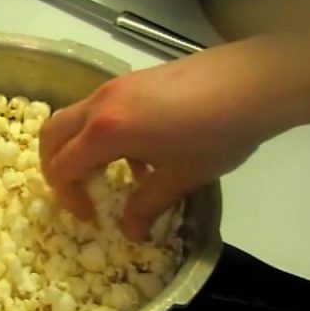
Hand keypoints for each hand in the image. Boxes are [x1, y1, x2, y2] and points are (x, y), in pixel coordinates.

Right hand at [40, 41, 287, 240]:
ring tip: (116, 175)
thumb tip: (130, 232)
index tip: (92, 217)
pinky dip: (102, 133)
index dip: (70, 197)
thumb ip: (147, 206)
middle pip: (53, 134)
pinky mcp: (135, 78)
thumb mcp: (180, 178)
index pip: (62, 166)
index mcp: (105, 132)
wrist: (257, 81)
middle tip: (79, 193)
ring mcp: (117, 86)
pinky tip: (143, 152)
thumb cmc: (217, 133)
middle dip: (56, 167)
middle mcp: (101, 104)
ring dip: (82, 148)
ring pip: (76, 118)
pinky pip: (101, 109)